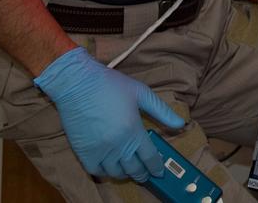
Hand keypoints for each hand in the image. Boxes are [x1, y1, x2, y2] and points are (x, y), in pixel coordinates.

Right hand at [34, 47, 183, 181]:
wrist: (77, 83)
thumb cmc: (111, 85)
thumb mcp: (142, 93)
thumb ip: (162, 111)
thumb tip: (181, 124)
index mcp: (133, 130)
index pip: (149, 158)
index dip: (156, 167)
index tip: (159, 172)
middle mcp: (117, 145)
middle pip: (134, 169)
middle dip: (143, 174)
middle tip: (146, 174)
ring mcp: (99, 150)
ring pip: (115, 173)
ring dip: (125, 174)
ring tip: (130, 170)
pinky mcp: (83, 152)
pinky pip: (96, 171)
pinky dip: (105, 172)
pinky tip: (110, 167)